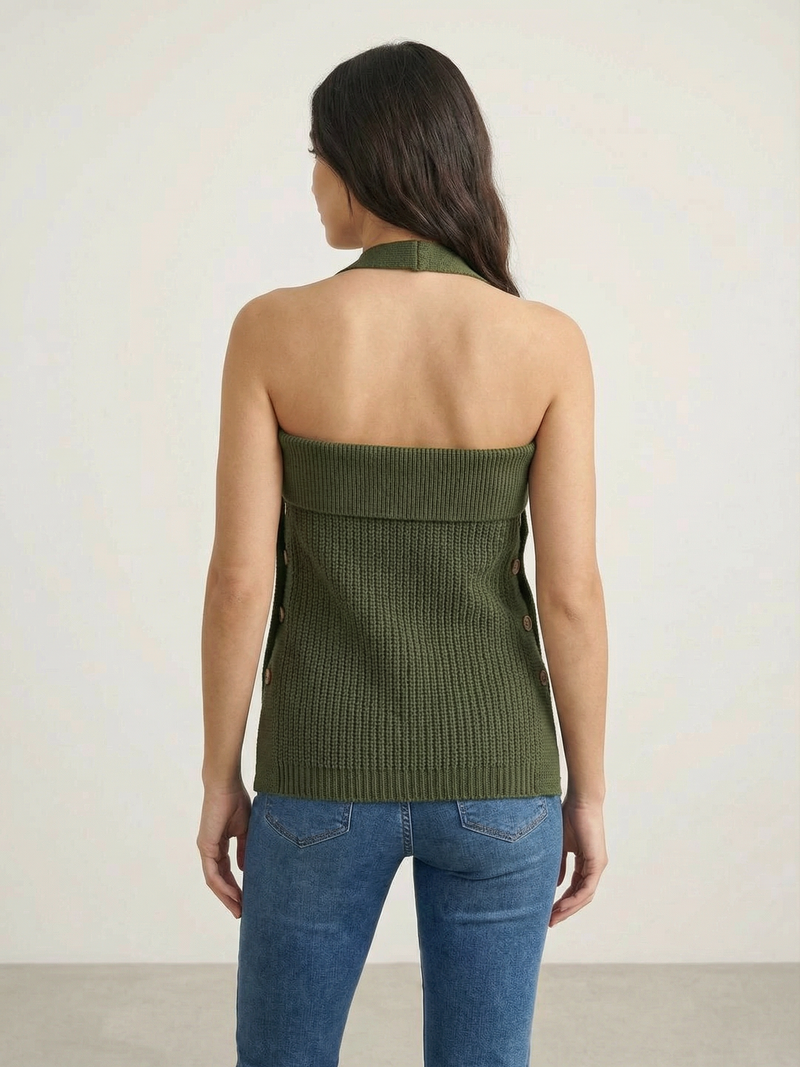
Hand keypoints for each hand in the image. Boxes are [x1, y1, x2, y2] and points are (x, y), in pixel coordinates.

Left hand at [197, 780, 251, 917]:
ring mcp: (206, 849)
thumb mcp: (245, 830)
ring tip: (239, 909)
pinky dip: (223, 886)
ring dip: (227, 896)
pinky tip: (235, 895)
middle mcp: (209, 849)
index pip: (226, 871)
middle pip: (218, 880)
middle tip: (242, 912)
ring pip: (214, 881)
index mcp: (218, 844)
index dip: (236, 886)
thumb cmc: (236, 801)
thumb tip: (245, 868)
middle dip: (230, 897)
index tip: (247, 899)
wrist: (226, 785)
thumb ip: (244, 849)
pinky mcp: (206, 847)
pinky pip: (213, 873)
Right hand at [549, 794, 607, 926]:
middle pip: (581, 897)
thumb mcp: (560, 846)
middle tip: (549, 921)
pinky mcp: (597, 863)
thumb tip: (555, 884)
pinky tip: (561, 905)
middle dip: (565, 910)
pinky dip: (574, 899)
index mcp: (586, 862)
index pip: (575, 888)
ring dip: (569, 909)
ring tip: (553, 918)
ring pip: (585, 896)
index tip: (548, 910)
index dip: (562, 901)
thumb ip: (558, 865)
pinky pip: (587, 888)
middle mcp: (594, 867)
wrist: (581, 800)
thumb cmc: (569, 816)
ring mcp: (597, 866)